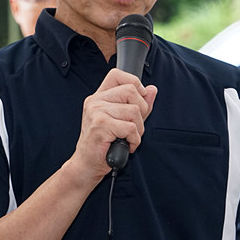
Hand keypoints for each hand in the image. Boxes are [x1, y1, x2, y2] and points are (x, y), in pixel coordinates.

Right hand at [68, 69, 157, 183]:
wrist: (87, 165)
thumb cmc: (104, 144)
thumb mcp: (123, 120)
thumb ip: (138, 105)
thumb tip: (152, 89)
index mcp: (99, 96)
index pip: (117, 74)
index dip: (134, 83)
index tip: (139, 98)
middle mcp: (95, 101)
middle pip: (131, 91)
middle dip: (142, 111)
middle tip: (134, 126)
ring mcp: (96, 111)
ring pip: (134, 111)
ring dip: (138, 130)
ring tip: (128, 138)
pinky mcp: (101, 125)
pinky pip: (130, 127)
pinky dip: (134, 140)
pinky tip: (126, 146)